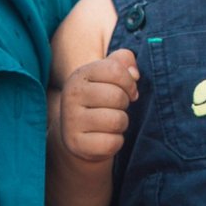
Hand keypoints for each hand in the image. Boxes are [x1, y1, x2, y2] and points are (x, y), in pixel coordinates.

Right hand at [59, 49, 139, 163]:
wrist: (78, 133)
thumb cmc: (100, 100)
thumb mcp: (108, 75)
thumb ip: (123, 61)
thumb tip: (134, 73)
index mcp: (79, 75)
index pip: (115, 70)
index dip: (130, 82)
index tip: (128, 91)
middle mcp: (71, 96)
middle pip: (118, 96)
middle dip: (124, 105)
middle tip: (115, 108)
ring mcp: (71, 121)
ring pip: (117, 120)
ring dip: (122, 124)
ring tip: (111, 123)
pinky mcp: (76, 144)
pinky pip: (112, 143)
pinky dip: (116, 142)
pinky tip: (105, 137)